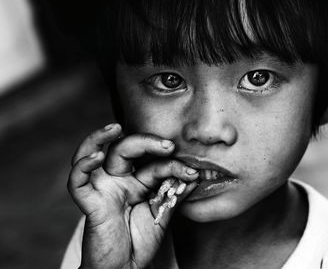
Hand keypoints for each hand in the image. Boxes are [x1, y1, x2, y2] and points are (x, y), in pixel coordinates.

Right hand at [67, 124, 198, 268]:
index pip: (153, 163)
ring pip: (94, 154)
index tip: (192, 173)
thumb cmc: (141, 240)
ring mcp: (103, 189)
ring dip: (100, 138)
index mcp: (137, 181)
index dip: (173, 164)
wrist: (126, 267)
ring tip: (115, 128)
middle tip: (168, 145)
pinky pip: (77, 183)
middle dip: (145, 142)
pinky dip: (81, 167)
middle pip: (125, 149)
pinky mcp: (90, 203)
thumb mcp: (163, 213)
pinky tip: (95, 156)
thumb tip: (195, 175)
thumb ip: (175, 193)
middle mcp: (119, 180)